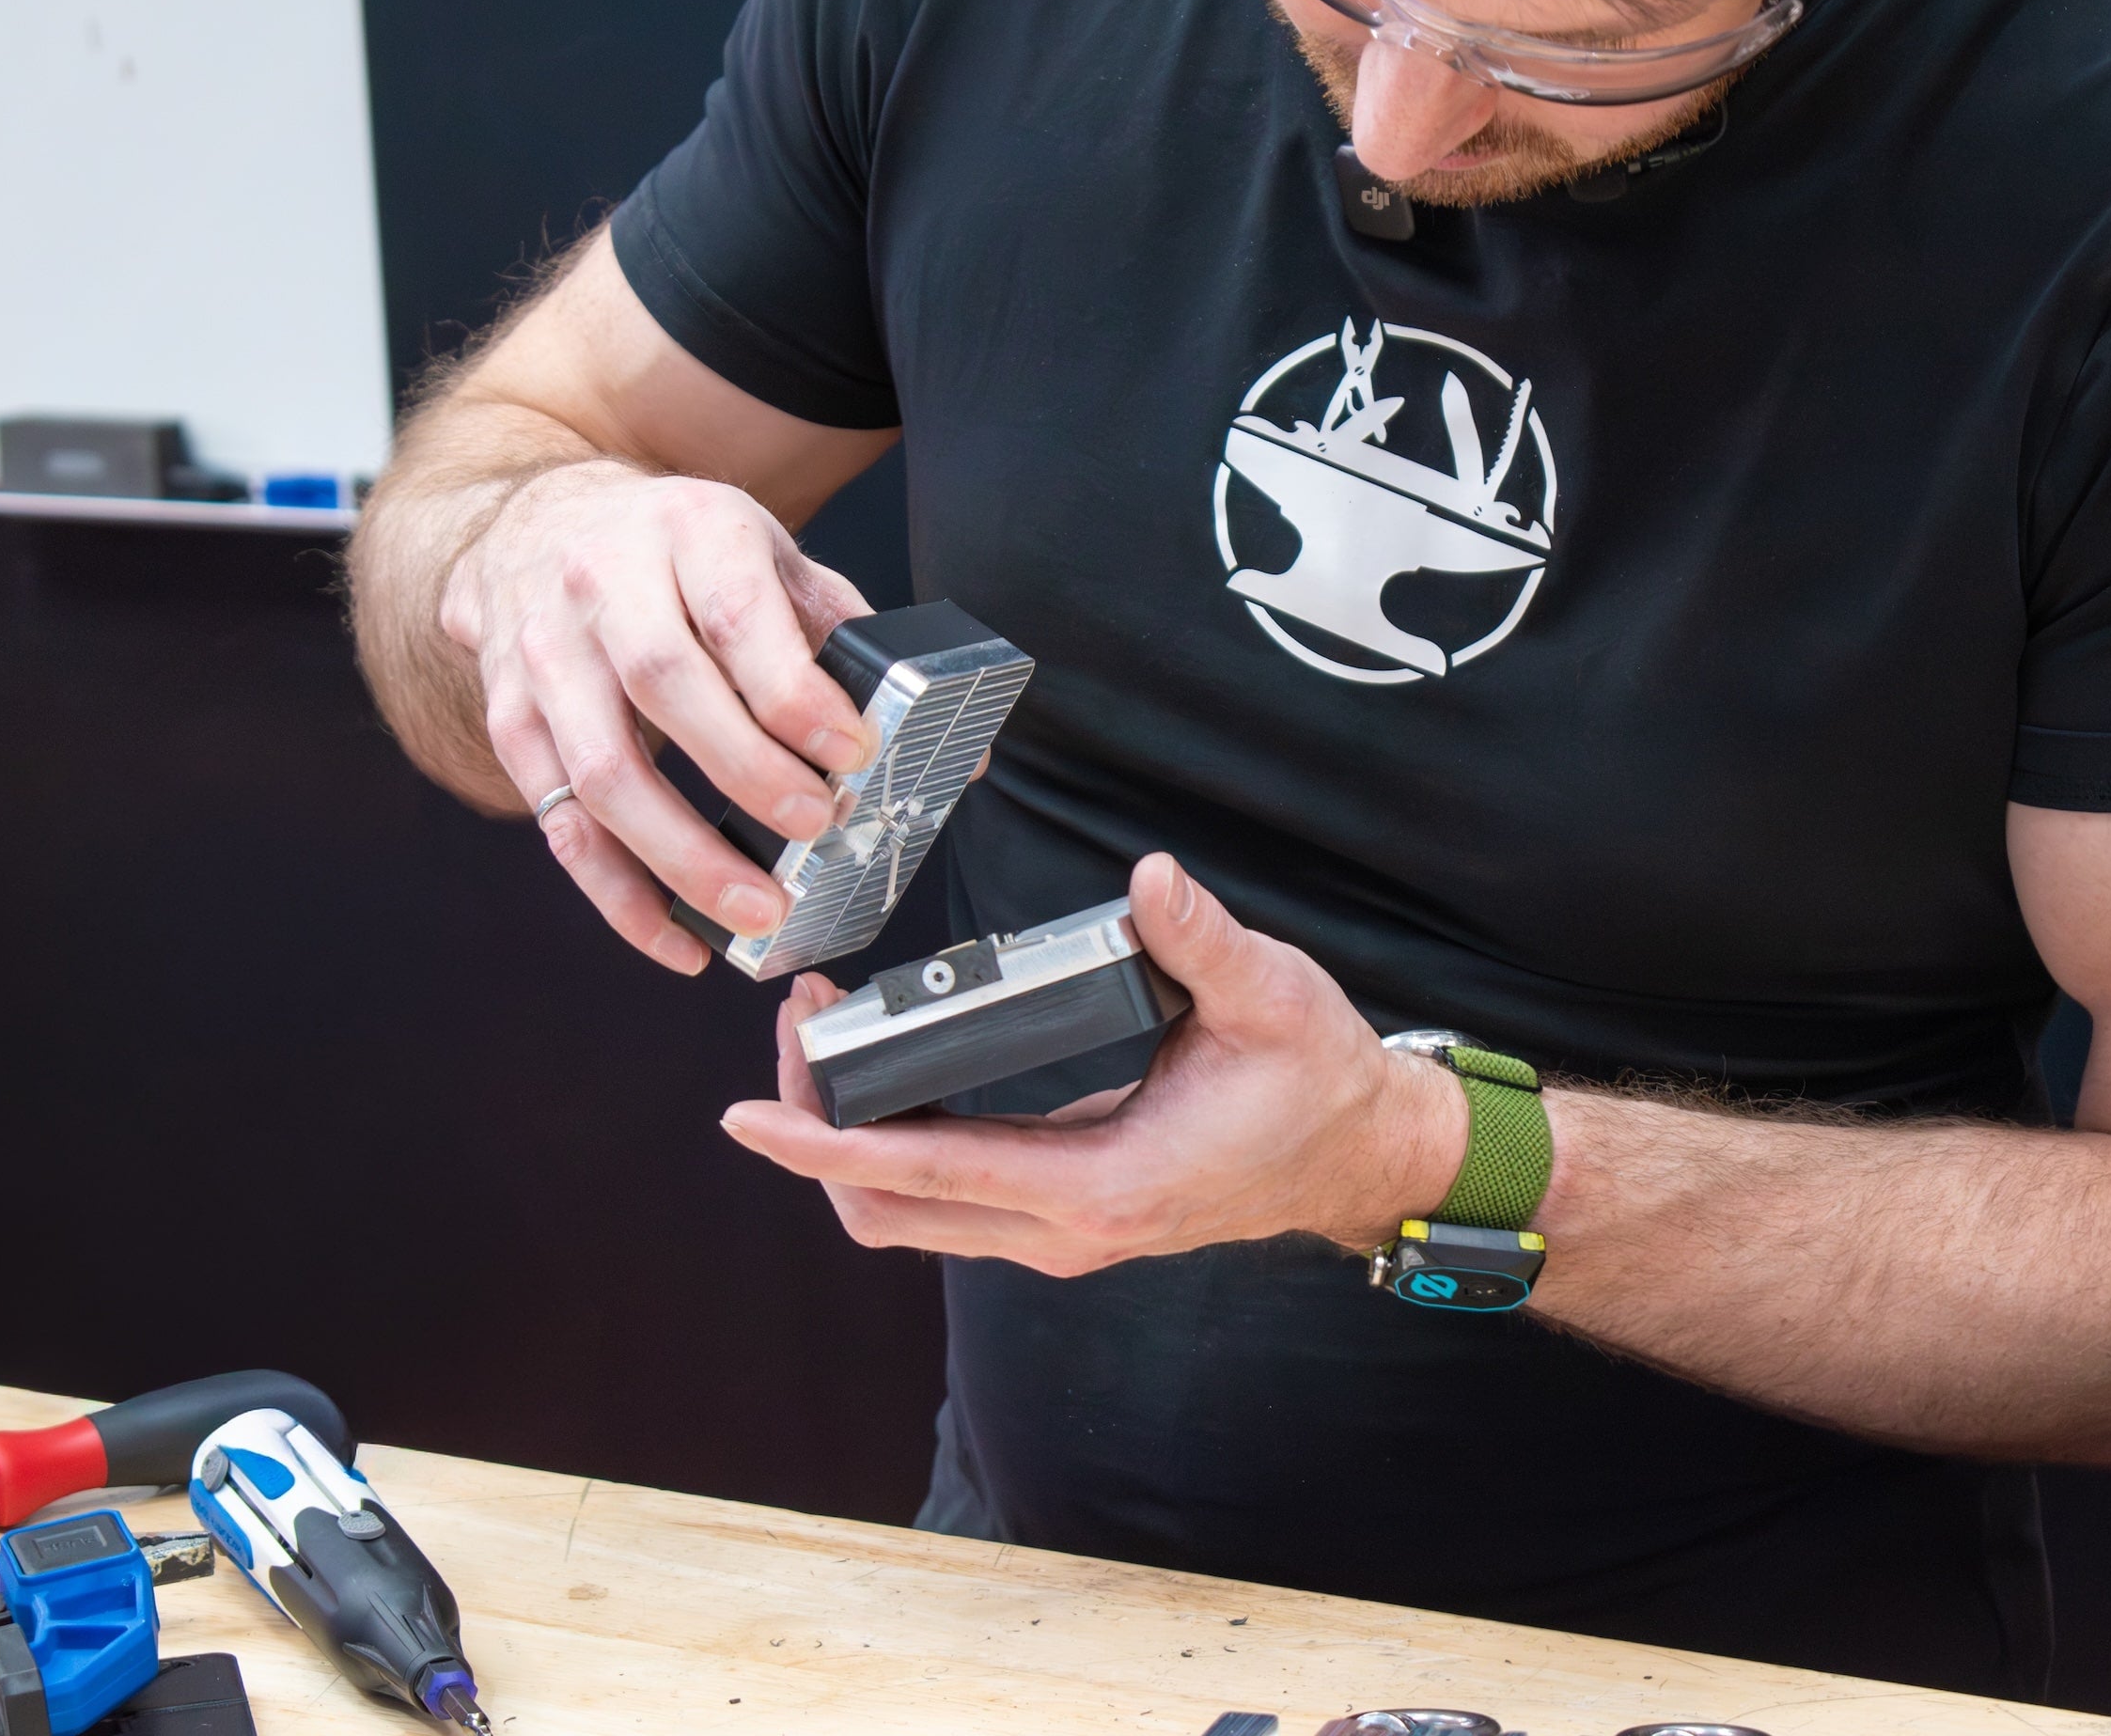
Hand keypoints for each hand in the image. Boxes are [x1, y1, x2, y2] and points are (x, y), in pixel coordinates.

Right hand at [441, 461, 875, 973]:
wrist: (540, 523)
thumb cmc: (677, 551)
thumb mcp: (766, 555)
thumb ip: (848, 639)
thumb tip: (951, 745)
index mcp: (686, 530)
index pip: (735, 613)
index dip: (792, 690)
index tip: (852, 752)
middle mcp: (602, 585)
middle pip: (664, 686)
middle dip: (746, 772)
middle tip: (815, 828)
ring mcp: (544, 655)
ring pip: (600, 769)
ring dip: (681, 856)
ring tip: (756, 910)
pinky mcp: (510, 720)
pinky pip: (559, 821)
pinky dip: (616, 892)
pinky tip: (675, 937)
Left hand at [721, 854, 1468, 1274]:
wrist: (1359, 1155)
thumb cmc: (1317, 1082)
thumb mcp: (1272, 997)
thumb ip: (1203, 941)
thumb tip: (1151, 880)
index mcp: (1100, 1184)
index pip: (925, 1173)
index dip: (825, 1141)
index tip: (751, 1111)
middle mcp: (1063, 1228)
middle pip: (887, 1210)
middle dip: (816, 1129)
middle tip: (796, 1029)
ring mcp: (1058, 1231)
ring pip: (907, 1215)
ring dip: (847, 1141)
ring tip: (823, 1040)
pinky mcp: (1060, 1211)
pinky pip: (944, 1199)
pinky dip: (892, 1146)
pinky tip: (880, 1070)